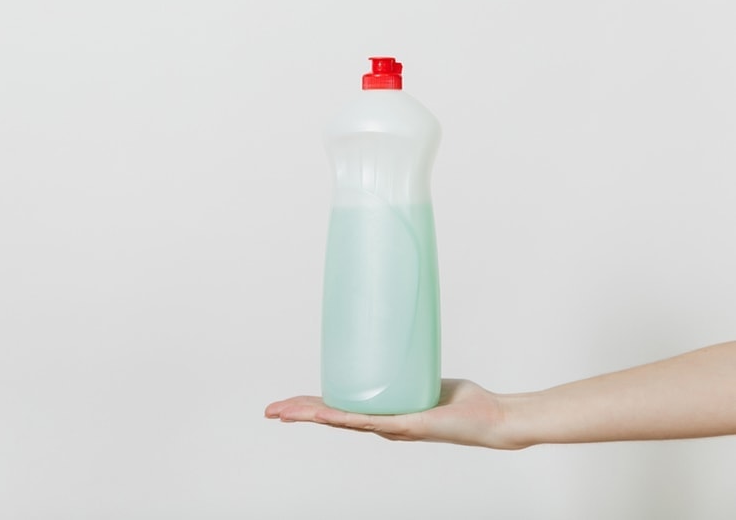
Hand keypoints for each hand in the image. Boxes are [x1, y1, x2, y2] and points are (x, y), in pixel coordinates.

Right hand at [265, 379, 516, 448]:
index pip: (339, 410)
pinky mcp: (407, 424)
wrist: (492, 419)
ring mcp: (393, 427)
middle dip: (299, 414)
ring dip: (311, 417)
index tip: (287, 404)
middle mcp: (383, 424)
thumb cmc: (464, 403)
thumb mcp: (425, 376)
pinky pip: (369, 421)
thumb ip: (408, 363)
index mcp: (383, 414)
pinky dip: (343, 418)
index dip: (311, 406)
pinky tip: (324, 415)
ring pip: (342, 421)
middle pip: (332, 418)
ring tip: (284, 413)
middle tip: (270, 411)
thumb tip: (397, 334)